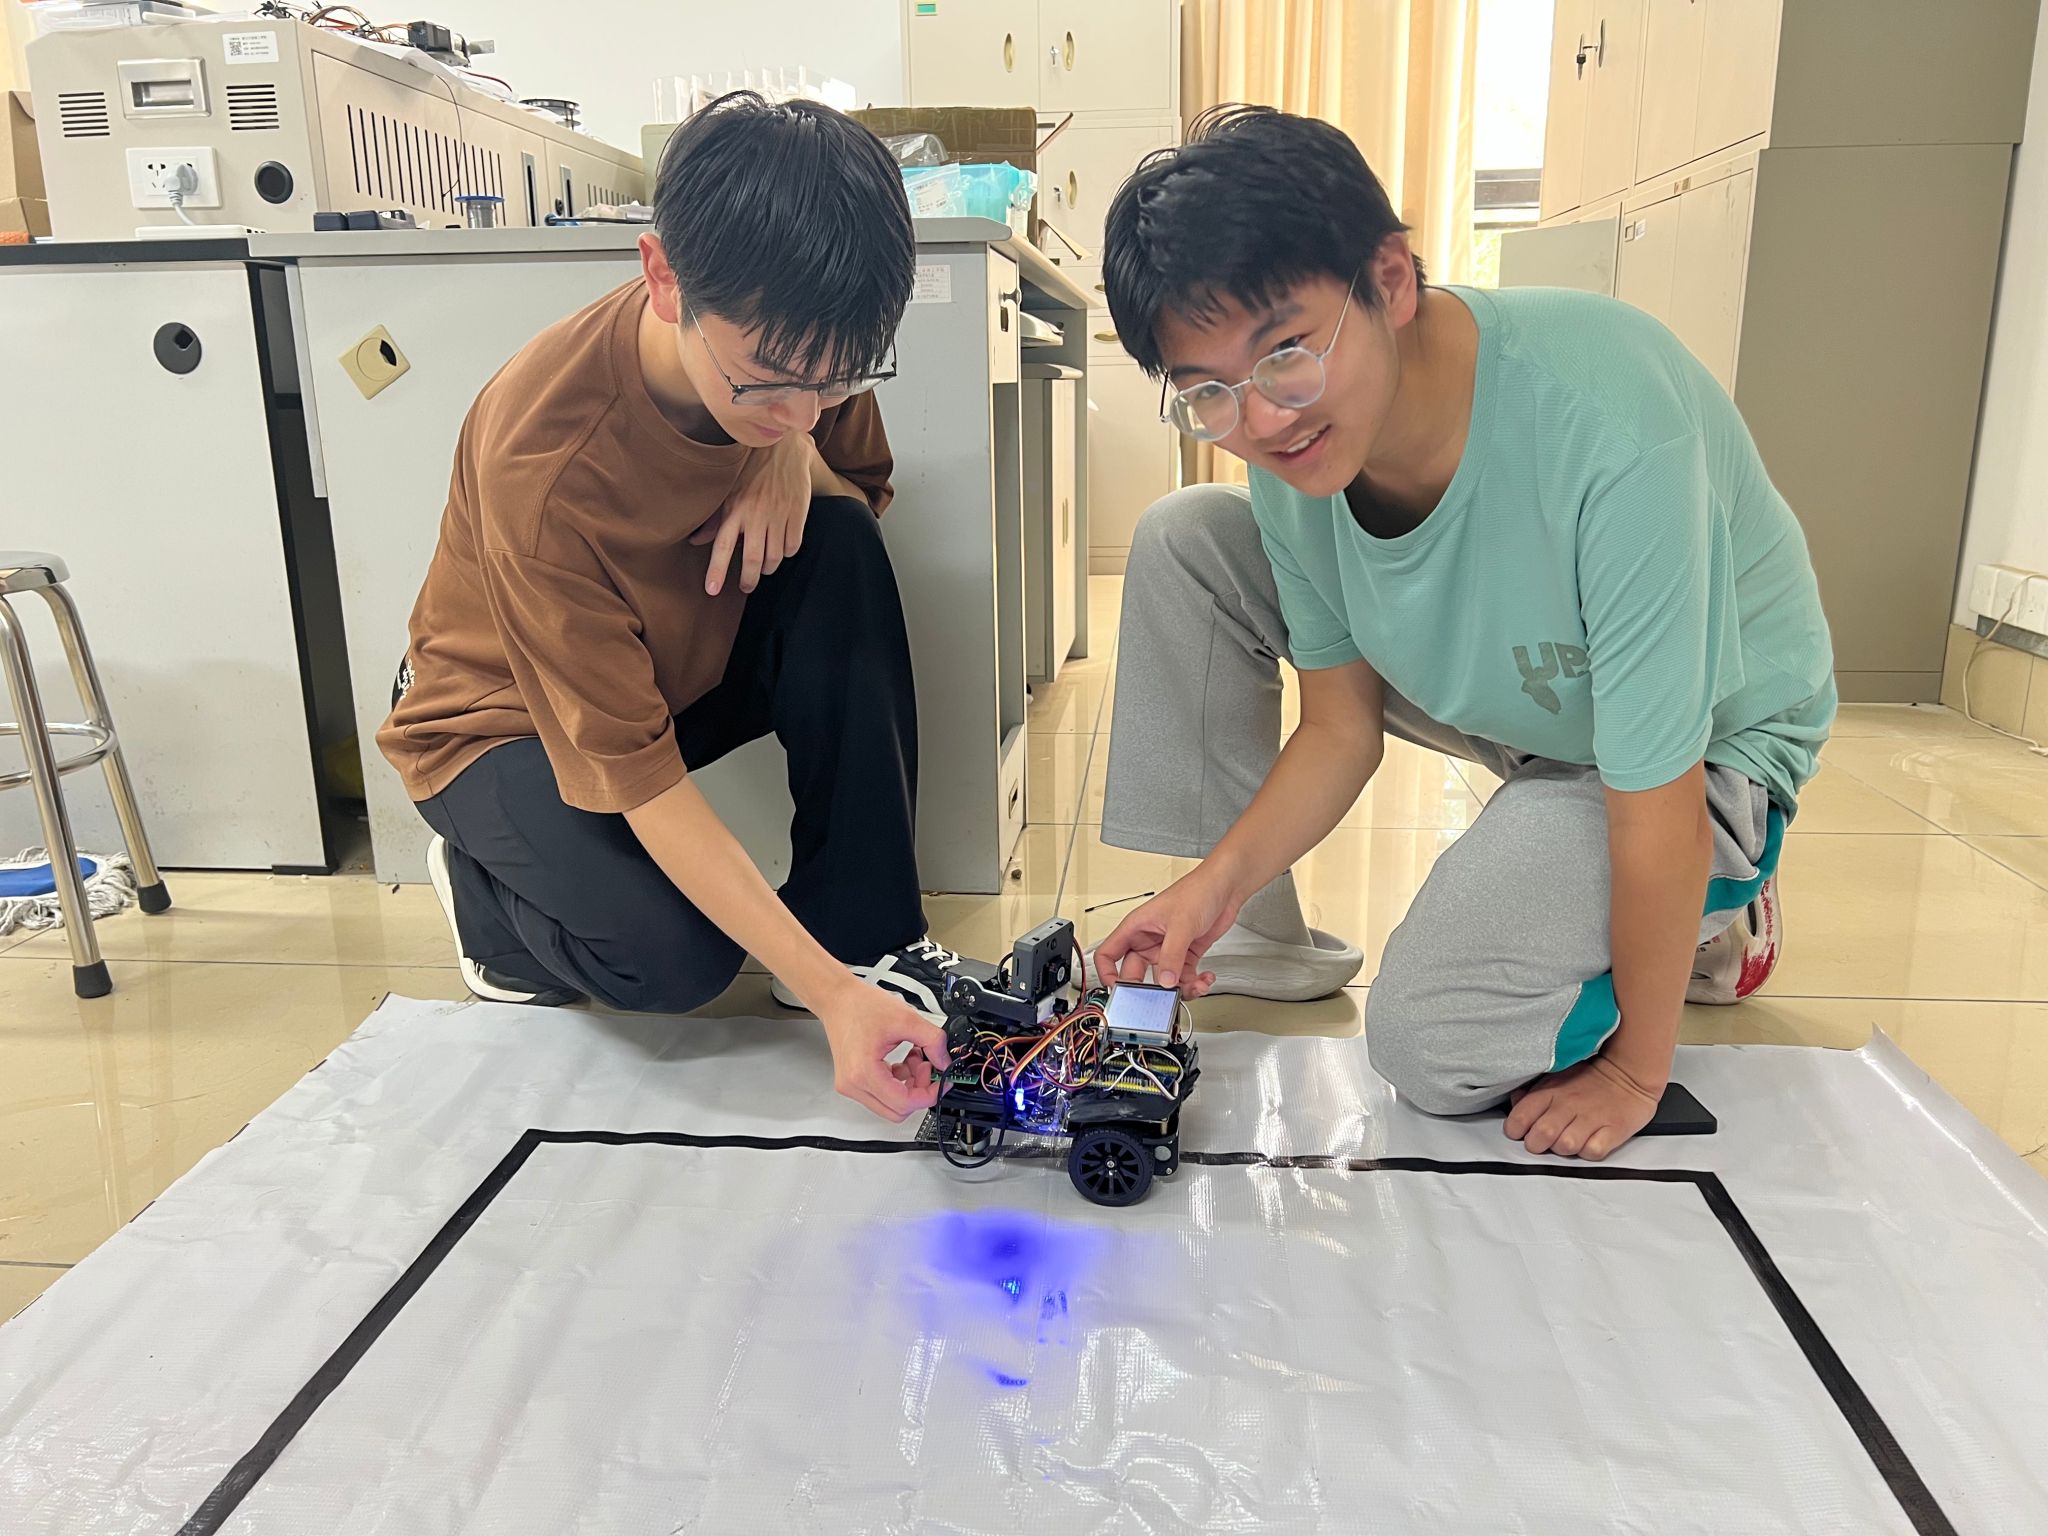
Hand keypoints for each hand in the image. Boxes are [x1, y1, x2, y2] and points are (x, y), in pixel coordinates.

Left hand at [692, 432, 814, 594]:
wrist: (784, 447)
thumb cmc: (751, 470)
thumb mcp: (729, 491)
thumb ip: (714, 519)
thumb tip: (696, 541)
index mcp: (735, 509)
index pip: (722, 546)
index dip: (717, 570)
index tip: (712, 590)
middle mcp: (756, 513)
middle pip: (753, 558)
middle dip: (749, 579)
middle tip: (746, 587)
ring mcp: (779, 513)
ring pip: (775, 555)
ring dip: (769, 567)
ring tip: (764, 569)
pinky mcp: (798, 512)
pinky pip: (793, 544)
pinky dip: (787, 553)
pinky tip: (782, 550)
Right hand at [817, 980, 951, 1122]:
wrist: (839, 999)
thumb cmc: (860, 1005)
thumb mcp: (907, 1019)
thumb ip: (933, 1041)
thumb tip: (945, 1061)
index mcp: (864, 1072)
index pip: (904, 1103)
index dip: (930, 1094)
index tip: (942, 1083)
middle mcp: (854, 1084)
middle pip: (897, 1111)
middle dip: (919, 1090)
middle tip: (927, 1067)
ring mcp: (851, 1085)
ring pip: (890, 1105)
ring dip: (909, 1085)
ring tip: (914, 1058)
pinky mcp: (853, 1081)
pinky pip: (882, 1094)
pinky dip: (898, 1082)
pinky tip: (903, 1060)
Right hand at [1093, 865, 1239, 995]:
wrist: (1224, 887)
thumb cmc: (1197, 891)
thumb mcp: (1181, 924)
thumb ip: (1172, 956)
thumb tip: (1165, 982)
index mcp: (1136, 928)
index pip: (1108, 955)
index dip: (1107, 975)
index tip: (1117, 992)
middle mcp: (1149, 941)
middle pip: (1136, 974)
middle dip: (1148, 990)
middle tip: (1159, 1000)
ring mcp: (1167, 949)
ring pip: (1164, 980)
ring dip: (1180, 989)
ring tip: (1195, 987)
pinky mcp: (1186, 954)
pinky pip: (1184, 978)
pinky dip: (1195, 983)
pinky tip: (1204, 979)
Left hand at [1504, 1053, 1661, 1159]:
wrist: (1628, 1073)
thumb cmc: (1589, 1079)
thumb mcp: (1555, 1077)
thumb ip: (1531, 1093)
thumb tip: (1515, 1105)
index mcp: (1550, 1091)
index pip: (1520, 1116)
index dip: (1515, 1130)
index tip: (1521, 1132)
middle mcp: (1568, 1105)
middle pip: (1540, 1136)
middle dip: (1537, 1145)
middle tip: (1543, 1143)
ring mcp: (1591, 1118)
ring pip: (1565, 1147)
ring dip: (1564, 1149)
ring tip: (1569, 1141)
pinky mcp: (1613, 1130)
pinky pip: (1593, 1152)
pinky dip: (1589, 1152)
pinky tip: (1590, 1142)